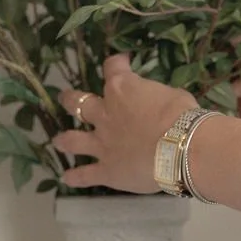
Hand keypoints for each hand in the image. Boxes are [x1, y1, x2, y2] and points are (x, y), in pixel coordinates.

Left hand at [55, 54, 196, 192]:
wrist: (182, 148)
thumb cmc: (183, 116)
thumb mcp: (172, 95)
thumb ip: (156, 97)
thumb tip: (155, 102)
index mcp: (121, 89)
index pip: (113, 68)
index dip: (117, 63)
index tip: (120, 61)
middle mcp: (105, 114)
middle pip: (80, 103)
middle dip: (72, 100)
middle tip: (66, 98)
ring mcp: (102, 143)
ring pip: (74, 140)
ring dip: (65, 140)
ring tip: (57, 141)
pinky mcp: (106, 170)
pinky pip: (85, 175)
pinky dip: (75, 177)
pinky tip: (66, 179)